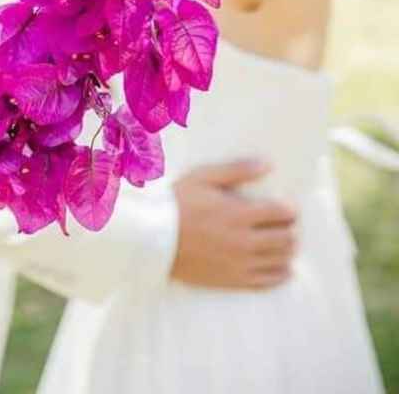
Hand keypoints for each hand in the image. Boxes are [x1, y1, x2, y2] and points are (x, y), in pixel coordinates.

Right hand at [171, 160, 297, 290]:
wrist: (154, 239)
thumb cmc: (178, 203)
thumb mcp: (203, 177)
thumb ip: (237, 169)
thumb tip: (268, 164)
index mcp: (239, 213)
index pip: (283, 212)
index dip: (290, 208)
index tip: (287, 205)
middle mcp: (245, 242)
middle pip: (287, 239)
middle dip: (292, 229)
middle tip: (286, 223)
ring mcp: (240, 264)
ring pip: (281, 261)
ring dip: (288, 250)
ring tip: (283, 242)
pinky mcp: (233, 281)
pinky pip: (268, 282)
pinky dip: (281, 274)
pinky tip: (282, 267)